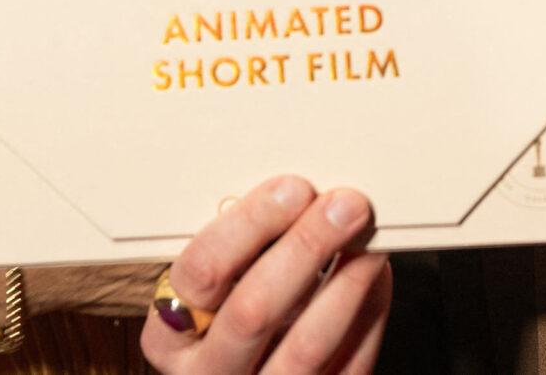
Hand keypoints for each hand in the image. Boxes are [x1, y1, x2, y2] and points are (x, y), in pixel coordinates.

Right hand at [141, 177, 388, 374]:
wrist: (253, 372)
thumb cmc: (233, 312)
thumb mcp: (217, 283)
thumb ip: (244, 247)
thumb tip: (304, 191)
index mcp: (170, 333)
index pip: (200, 274)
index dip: (249, 226)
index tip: (292, 189)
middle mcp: (207, 373)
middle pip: (253, 311)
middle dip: (305, 247)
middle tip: (344, 205)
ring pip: (306, 347)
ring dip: (347, 282)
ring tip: (369, 239)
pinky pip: (348, 366)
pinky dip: (368, 314)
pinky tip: (375, 275)